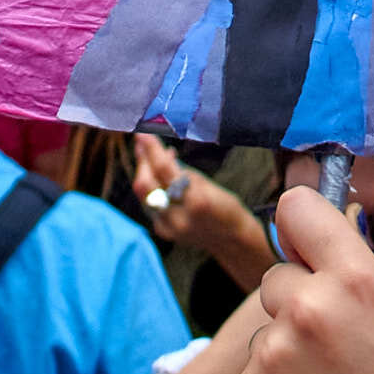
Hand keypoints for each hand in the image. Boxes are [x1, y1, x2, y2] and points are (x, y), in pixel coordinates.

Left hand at [133, 131, 271, 291]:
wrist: (231, 240)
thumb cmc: (225, 206)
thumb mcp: (207, 184)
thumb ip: (181, 171)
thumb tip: (161, 154)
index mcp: (196, 201)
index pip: (164, 169)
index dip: (151, 149)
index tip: (143, 133)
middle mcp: (178, 217)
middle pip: (146, 184)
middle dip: (142, 161)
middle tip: (143, 142)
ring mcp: (168, 227)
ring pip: (143, 195)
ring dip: (144, 173)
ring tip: (150, 156)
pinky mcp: (163, 231)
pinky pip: (149, 205)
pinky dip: (151, 188)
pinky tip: (158, 178)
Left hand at [231, 189, 373, 373]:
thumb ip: (365, 281)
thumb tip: (329, 244)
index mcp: (358, 282)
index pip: (300, 207)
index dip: (302, 222)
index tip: (304, 237)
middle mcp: (308, 310)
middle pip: (277, 275)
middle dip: (298, 301)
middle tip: (333, 349)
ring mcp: (271, 356)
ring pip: (264, 331)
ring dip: (286, 353)